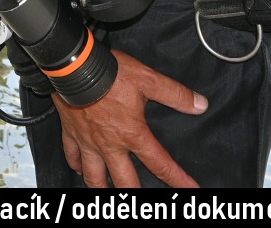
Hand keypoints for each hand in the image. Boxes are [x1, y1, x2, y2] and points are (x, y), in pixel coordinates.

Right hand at [56, 49, 207, 187]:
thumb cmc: (109, 73)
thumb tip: (199, 104)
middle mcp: (110, 145)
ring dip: (102, 187)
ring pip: (94, 176)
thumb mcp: (149, 80)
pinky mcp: (71, 132)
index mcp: (132, 135)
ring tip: (107, 193)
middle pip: (125, 181)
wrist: (75, 67)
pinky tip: (78, 169)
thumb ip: (176, 94)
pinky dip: (75, 165)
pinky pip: (72, 155)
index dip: (178, 179)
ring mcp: (88, 142)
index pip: (161, 164)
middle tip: (142, 202)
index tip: (191, 189)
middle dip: (136, 194)